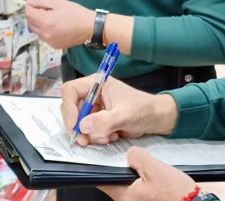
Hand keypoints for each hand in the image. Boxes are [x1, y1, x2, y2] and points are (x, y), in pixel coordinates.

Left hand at [25, 0, 94, 48]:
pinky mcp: (54, 45)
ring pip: (36, 31)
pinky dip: (44, 31)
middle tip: (41, 9)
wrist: (90, 27)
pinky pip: (44, 37)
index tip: (35, 3)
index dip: (30, 6)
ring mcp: (49, 41)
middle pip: (30, 23)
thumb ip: (42, 2)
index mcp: (45, 21)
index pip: (29, 13)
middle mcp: (44, 34)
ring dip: (38, 23)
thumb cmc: (75, 13)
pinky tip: (53, 26)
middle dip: (33, 15)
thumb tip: (31, 3)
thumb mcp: (58, 3)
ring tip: (48, 17)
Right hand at [61, 76, 176, 145]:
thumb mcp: (124, 115)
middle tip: (83, 141)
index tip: (74, 125)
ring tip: (107, 138)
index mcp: (96, 83)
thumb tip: (82, 126)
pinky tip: (111, 137)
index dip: (68, 107)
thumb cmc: (142, 109)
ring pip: (79, 122)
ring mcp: (94, 107)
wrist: (156, 119)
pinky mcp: (98, 119)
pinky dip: (96, 137)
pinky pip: (88, 130)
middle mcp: (92, 94)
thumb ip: (104, 120)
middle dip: (77, 126)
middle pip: (71, 108)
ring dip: (90, 134)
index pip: (70, 91)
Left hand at [99, 146, 196, 200]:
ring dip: (131, 170)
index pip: (101, 178)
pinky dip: (140, 176)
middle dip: (119, 165)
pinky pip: (137, 186)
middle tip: (125, 151)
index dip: (99, 164)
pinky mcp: (146, 200)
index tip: (101, 151)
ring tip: (139, 158)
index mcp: (123, 195)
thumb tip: (130, 154)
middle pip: (114, 179)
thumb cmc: (175, 193)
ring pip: (127, 182)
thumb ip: (137, 157)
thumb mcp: (154, 169)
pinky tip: (148, 168)